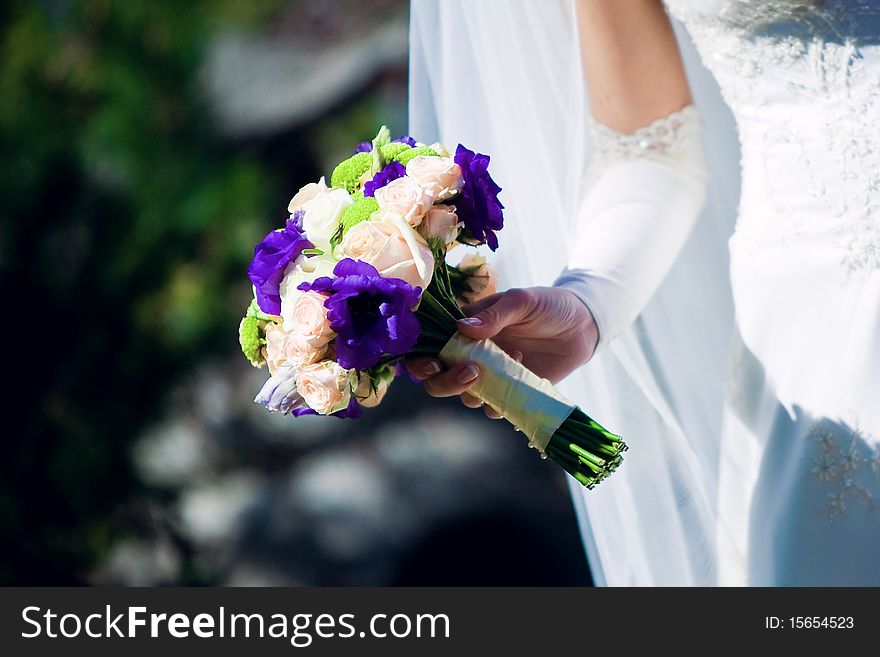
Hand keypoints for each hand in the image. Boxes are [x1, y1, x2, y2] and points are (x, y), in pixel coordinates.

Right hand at [405, 286, 598, 417]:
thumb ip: (494, 315)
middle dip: (446, 382)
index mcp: (464, 329)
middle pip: (437, 380)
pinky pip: (493, 409)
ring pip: (464, 398)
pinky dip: (502, 400)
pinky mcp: (511, 393)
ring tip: (512, 360)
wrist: (583, 325)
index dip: (421, 360)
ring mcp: (491, 376)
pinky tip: (523, 372)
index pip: (428, 347)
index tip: (435, 363)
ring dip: (478, 391)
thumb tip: (463, 328)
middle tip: (473, 371)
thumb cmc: (548, 305)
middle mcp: (471, 354)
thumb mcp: (522, 301)